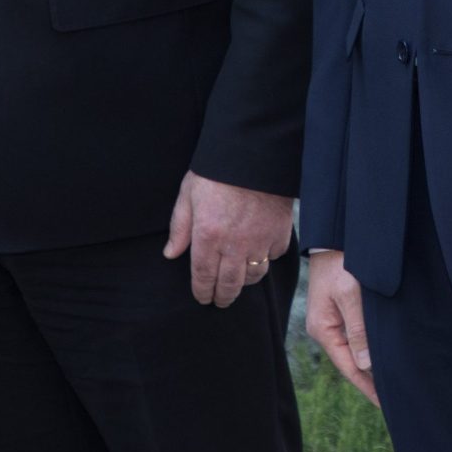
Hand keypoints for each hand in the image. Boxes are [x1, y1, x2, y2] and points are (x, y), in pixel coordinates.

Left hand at [163, 170, 294, 307]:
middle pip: (230, 285)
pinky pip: (273, 256)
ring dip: (244, 281)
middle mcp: (234, 245)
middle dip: (223, 297)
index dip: (202, 292)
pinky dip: (266, 258)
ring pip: (254, 275)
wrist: (255, 151)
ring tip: (239, 279)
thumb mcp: (189, 194)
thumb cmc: (217, 171)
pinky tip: (259, 253)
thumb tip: (171, 254)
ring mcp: (260, 240)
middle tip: (220, 300)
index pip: (204, 277)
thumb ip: (180, 227)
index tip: (203, 298)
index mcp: (208, 236)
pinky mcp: (280, 232)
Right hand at [305, 251, 380, 405]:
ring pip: (354, 348)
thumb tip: (365, 363)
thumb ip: (358, 328)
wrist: (334, 236)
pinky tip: (379, 353)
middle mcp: (325, 327)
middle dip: (369, 378)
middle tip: (393, 395)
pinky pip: (355, 335)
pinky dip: (368, 347)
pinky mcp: (340, 309)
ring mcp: (331, 319)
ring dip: (370, 363)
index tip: (383, 401)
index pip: (348, 365)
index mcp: (323, 328)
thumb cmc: (341, 262)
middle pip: (350, 360)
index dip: (366, 385)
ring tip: (390, 380)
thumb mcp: (350, 294)